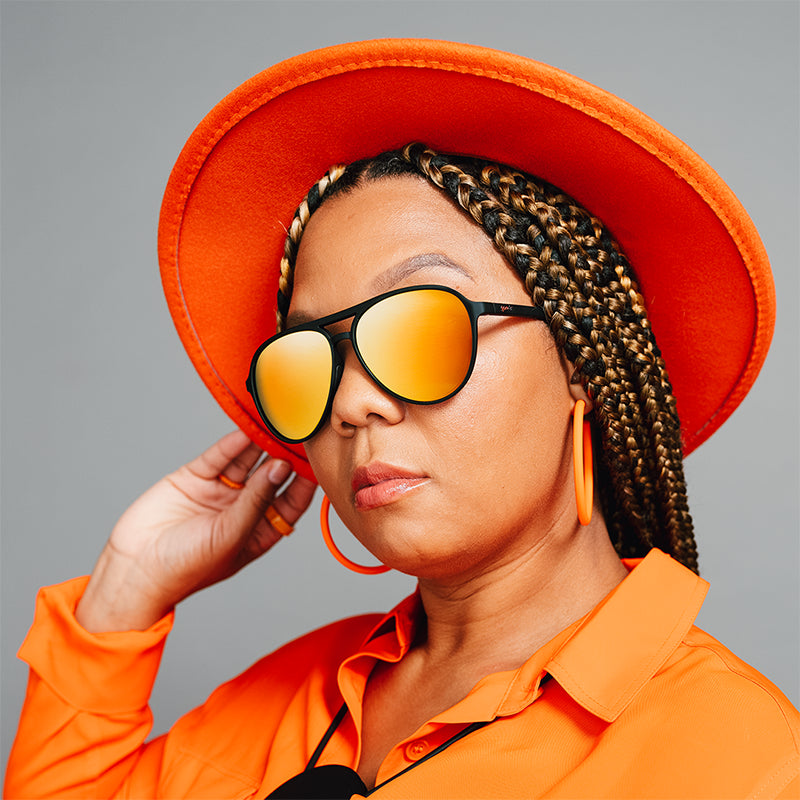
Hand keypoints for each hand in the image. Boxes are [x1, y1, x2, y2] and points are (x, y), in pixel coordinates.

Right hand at [75, 431, 315, 631]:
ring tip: (278, 423)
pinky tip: (248, 431)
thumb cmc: (185, 569)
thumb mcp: (231, 535)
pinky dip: (233, 444)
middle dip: (286, 456)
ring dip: (261, 444)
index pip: (291, 502)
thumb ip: (256, 500)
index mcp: (259, 531)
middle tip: (301, 432)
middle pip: (272, 476)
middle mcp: (243, 509)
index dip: (304, 481)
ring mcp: (220, 492)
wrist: (133, 570)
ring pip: (247, 462)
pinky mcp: (195, 478)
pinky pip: (220, 456)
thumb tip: (281, 468)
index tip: (316, 459)